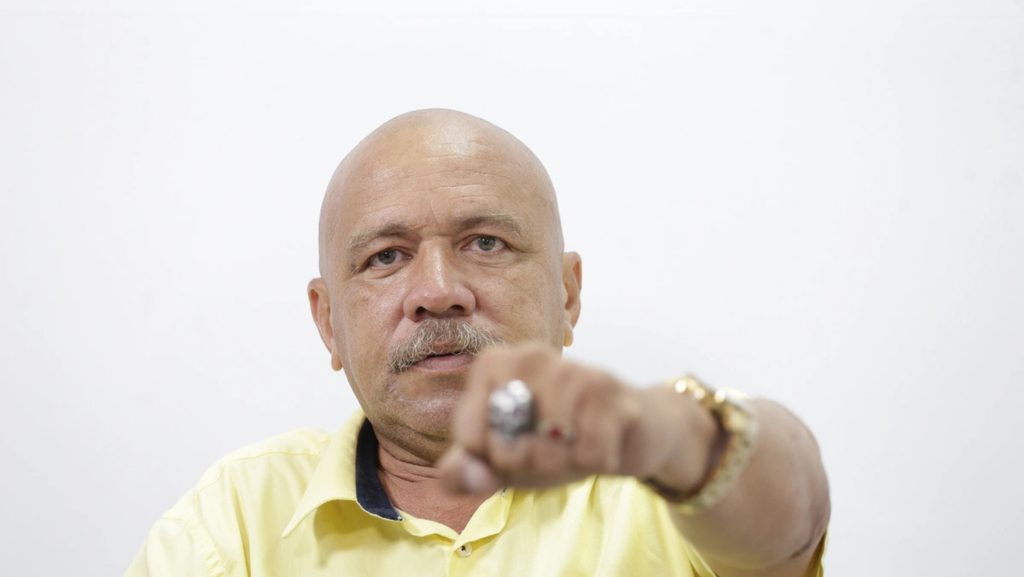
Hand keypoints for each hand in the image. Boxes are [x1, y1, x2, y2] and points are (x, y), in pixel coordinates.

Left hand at [437, 342, 717, 494]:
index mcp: (494, 364)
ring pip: (549, 448)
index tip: (515, 446)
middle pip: (507, 445)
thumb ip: (469, 470)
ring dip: (565, 463)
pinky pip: (590, 451)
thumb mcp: (507, 458)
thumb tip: (456, 476)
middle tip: (550, 452)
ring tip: (576, 446)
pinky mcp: (614, 393)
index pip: (470, 437)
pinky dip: (596, 461)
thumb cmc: (559, 440)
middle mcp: (531, 356)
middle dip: (528, 466)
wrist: (631, 432)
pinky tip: (603, 444)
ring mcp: (574, 371)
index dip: (492, 461)